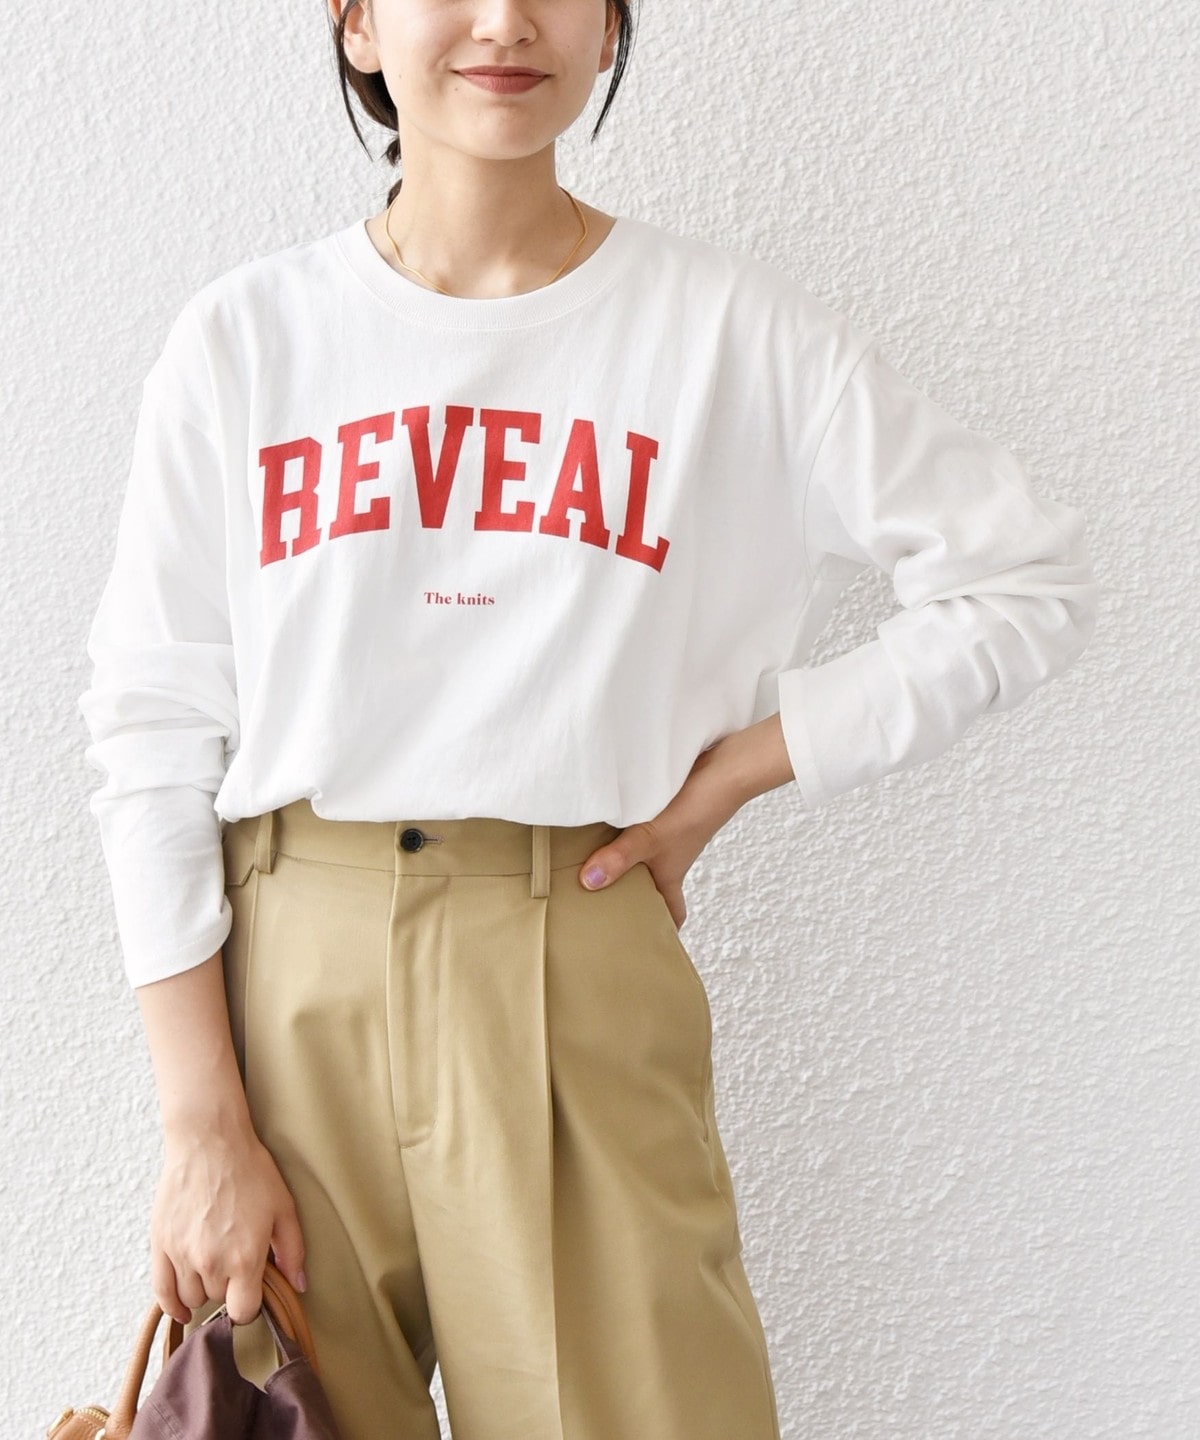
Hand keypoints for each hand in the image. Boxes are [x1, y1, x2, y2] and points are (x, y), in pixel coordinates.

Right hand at [150, 1112, 307, 1325]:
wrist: (210, 1142)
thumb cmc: (250, 1171)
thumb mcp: (283, 1207)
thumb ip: (292, 1250)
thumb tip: (298, 1285)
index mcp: (244, 1258)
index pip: (243, 1312)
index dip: (250, 1305)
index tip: (251, 1292)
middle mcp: (211, 1263)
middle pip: (218, 1300)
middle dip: (228, 1287)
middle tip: (234, 1260)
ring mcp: (182, 1255)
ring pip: (191, 1298)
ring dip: (203, 1289)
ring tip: (213, 1264)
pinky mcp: (160, 1245)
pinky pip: (161, 1292)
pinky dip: (171, 1305)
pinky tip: (181, 1305)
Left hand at [576, 742, 745, 928]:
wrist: (723, 768)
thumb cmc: (696, 810)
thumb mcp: (652, 838)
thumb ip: (619, 858)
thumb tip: (588, 883)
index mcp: (670, 875)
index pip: (672, 912)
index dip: (663, 931)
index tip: (645, 944)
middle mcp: (668, 859)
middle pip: (650, 887)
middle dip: (630, 897)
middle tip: (599, 908)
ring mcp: (666, 835)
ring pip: (643, 858)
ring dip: (622, 862)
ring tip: (587, 866)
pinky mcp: (662, 812)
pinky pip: (638, 831)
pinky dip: (622, 833)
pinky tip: (598, 824)